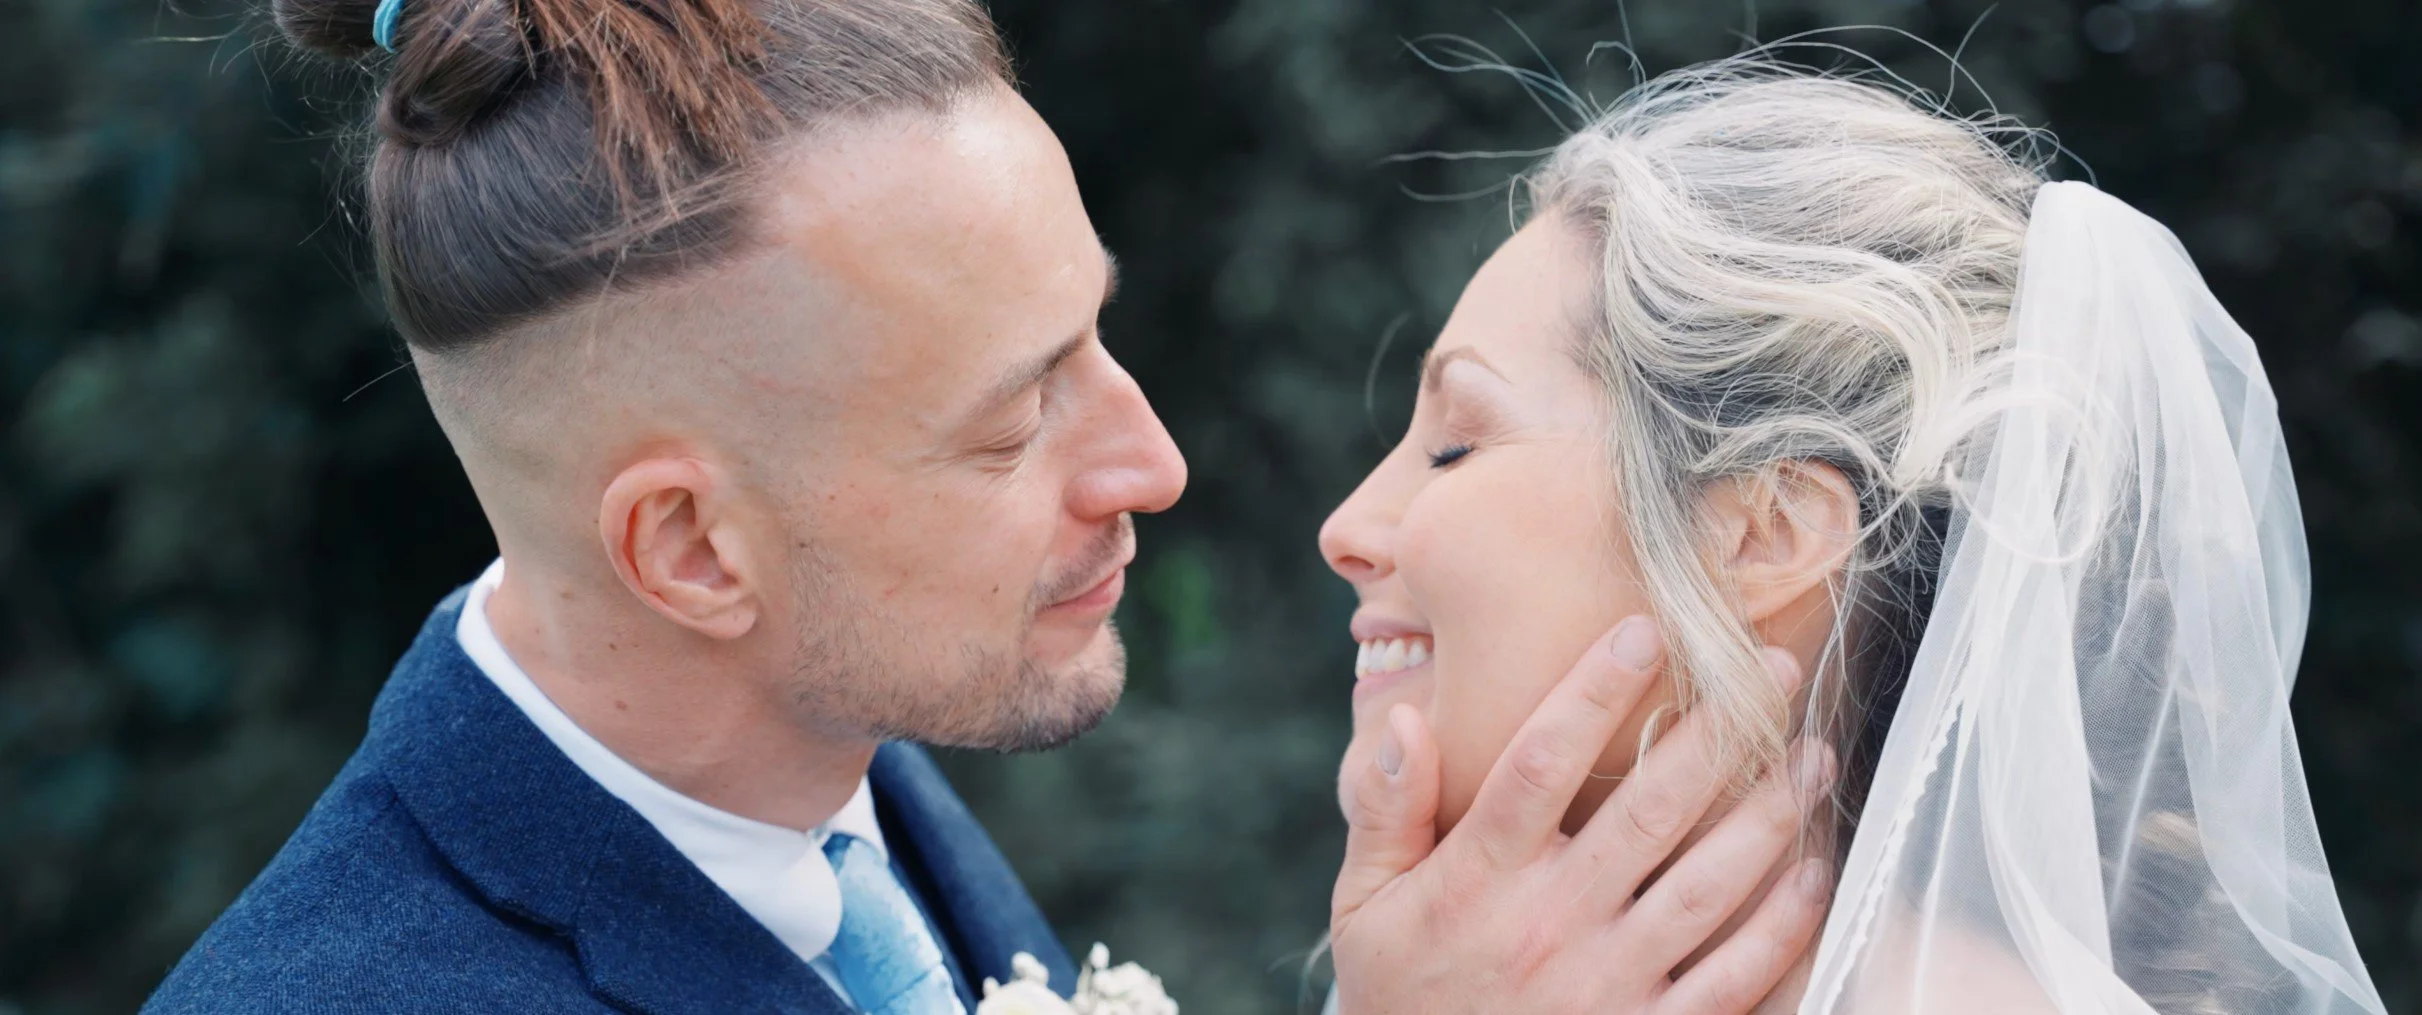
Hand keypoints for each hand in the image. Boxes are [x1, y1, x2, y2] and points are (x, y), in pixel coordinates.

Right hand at [1329, 617, 1831, 1013]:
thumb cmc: (1400, 988)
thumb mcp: (1364, 903)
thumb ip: (1384, 810)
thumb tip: (1404, 717)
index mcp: (1477, 879)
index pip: (1539, 764)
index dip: (1593, 693)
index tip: (1644, 631)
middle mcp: (1549, 925)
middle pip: (1649, 811)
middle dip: (1719, 730)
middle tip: (1775, 666)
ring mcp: (1606, 985)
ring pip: (1708, 886)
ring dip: (1771, 815)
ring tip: (1813, 756)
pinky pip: (1733, 979)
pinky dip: (1780, 925)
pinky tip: (1812, 872)